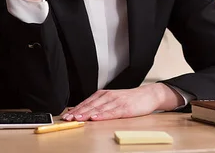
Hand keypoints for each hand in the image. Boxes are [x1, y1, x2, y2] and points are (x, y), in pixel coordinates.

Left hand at [61, 83, 182, 121]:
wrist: (148, 95)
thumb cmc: (129, 99)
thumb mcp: (112, 99)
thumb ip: (99, 105)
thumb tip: (83, 111)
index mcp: (103, 94)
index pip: (87, 102)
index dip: (76, 109)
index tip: (66, 115)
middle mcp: (108, 97)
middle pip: (90, 106)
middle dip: (78, 112)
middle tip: (68, 118)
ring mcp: (116, 102)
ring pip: (98, 109)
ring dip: (87, 114)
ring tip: (77, 119)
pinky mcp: (124, 108)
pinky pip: (111, 112)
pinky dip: (102, 115)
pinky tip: (95, 118)